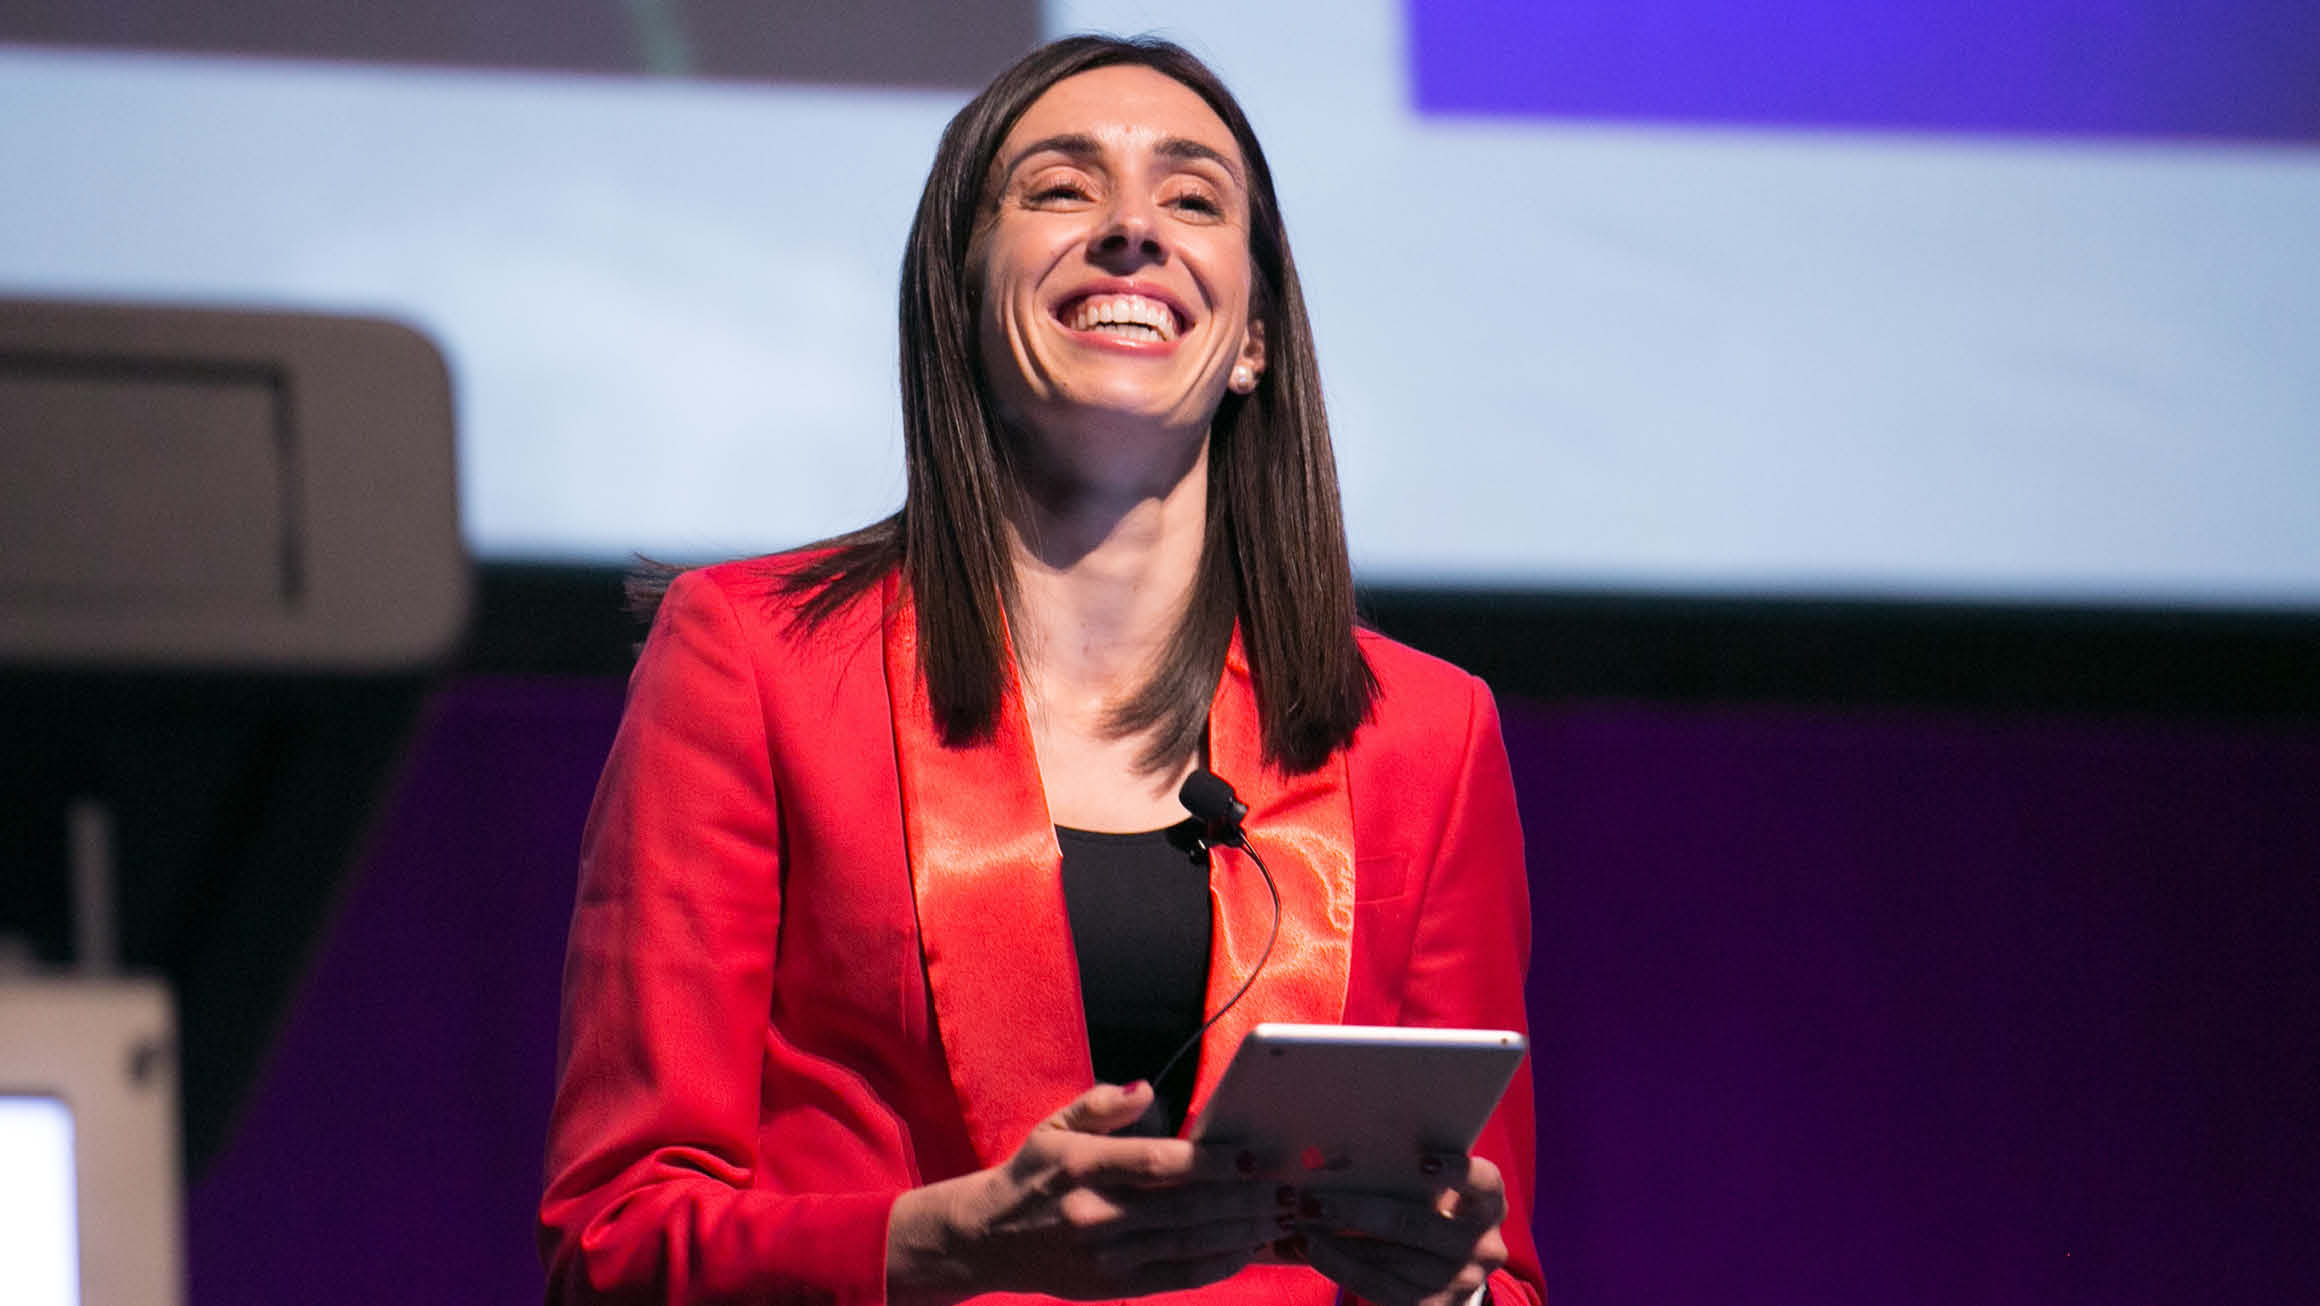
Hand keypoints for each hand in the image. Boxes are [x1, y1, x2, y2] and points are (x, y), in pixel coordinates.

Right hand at [886, 1082, 1279, 1303]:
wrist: (987, 1239)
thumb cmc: (1032, 1174)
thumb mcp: (1055, 1126)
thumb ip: (1101, 1105)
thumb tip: (1145, 1091)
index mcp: (1084, 1166)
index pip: (1160, 1164)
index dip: (1212, 1162)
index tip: (1251, 1157)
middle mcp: (1097, 1213)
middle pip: (1187, 1206)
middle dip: (1245, 1199)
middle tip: (1287, 1189)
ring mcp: (1108, 1254)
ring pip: (1191, 1242)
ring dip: (1243, 1231)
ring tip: (1281, 1217)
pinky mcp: (1115, 1285)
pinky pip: (1179, 1276)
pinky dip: (1218, 1264)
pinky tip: (1246, 1248)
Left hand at [1283, 1151, 1506, 1305]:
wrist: (1453, 1269)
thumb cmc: (1435, 1208)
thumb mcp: (1437, 1189)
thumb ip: (1408, 1172)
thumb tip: (1339, 1153)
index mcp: (1489, 1201)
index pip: (1481, 1180)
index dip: (1454, 1171)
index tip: (1421, 1163)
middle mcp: (1483, 1244)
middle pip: (1415, 1224)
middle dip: (1358, 1210)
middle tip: (1314, 1198)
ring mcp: (1462, 1281)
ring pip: (1389, 1258)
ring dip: (1337, 1239)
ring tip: (1300, 1222)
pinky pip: (1378, 1286)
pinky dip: (1340, 1264)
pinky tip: (1312, 1248)